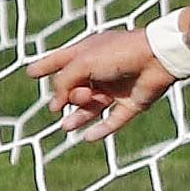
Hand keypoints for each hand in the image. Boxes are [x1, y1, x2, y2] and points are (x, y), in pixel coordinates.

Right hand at [30, 25, 173, 141]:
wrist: (158, 58)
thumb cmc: (119, 53)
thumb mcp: (82, 62)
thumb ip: (64, 81)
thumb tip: (57, 103)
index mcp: (89, 53)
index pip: (61, 59)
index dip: (45, 65)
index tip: (31, 72)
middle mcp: (101, 70)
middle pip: (75, 88)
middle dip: (67, 95)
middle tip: (70, 97)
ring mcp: (117, 87)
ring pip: (92, 107)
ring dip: (78, 116)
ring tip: (66, 125)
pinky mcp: (132, 103)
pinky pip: (113, 120)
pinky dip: (101, 130)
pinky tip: (87, 137)